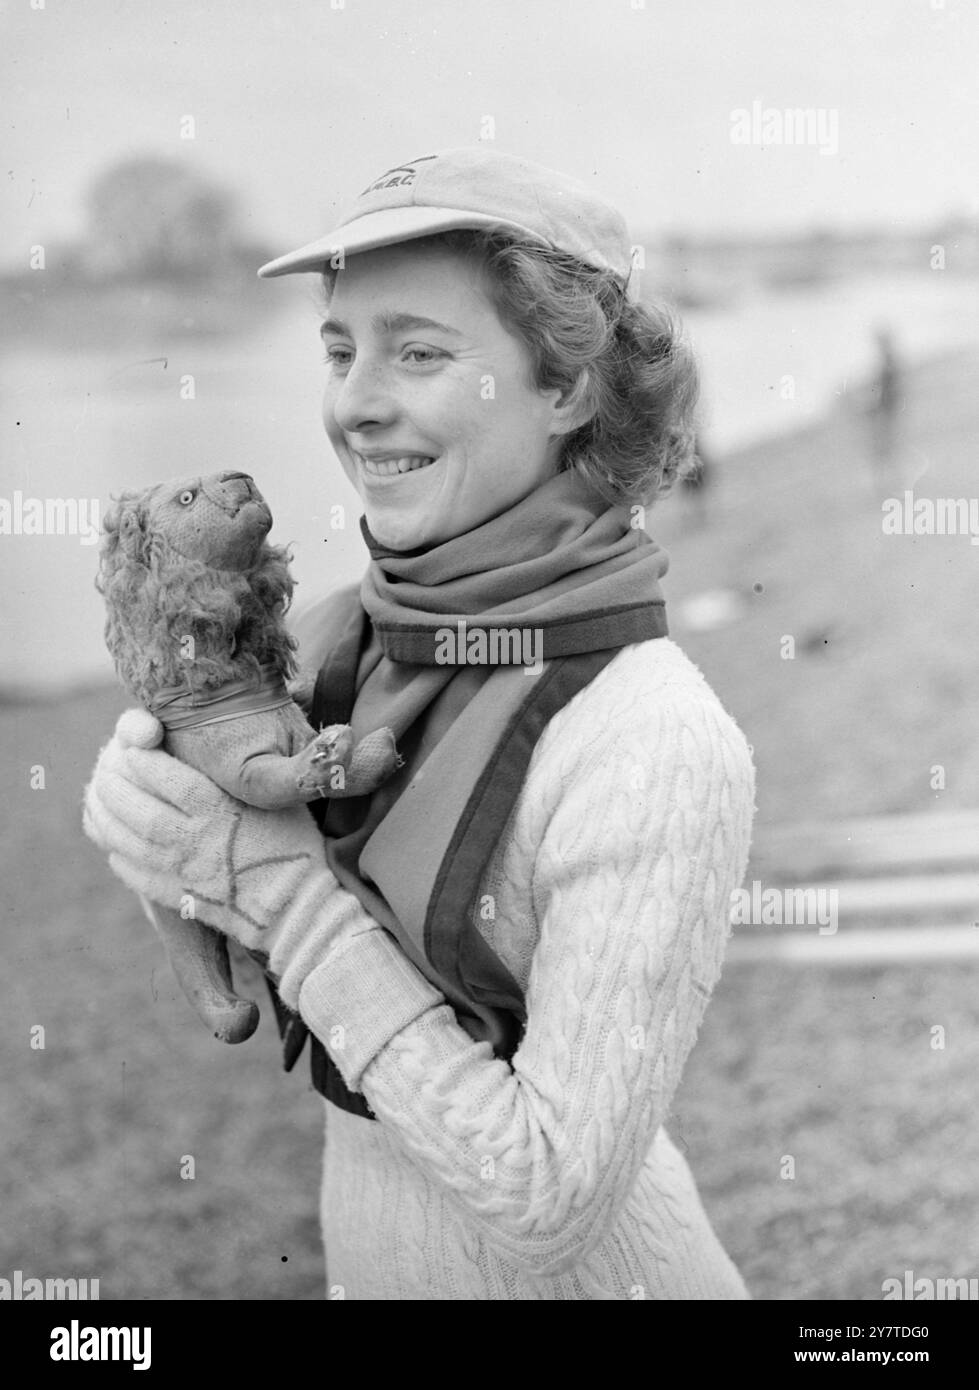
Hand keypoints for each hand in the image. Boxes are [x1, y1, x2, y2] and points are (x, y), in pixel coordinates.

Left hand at [83, 709, 375, 1006]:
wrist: (297, 908)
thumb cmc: (294, 846)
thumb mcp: (274, 800)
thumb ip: (241, 776)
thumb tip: (210, 749)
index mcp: (218, 810)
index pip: (165, 777)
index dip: (142, 758)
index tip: (133, 744)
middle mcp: (193, 839)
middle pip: (137, 808)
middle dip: (114, 783)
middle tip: (105, 765)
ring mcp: (181, 871)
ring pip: (125, 839)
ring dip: (105, 816)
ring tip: (97, 797)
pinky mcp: (177, 896)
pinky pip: (133, 873)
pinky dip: (117, 853)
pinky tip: (112, 842)